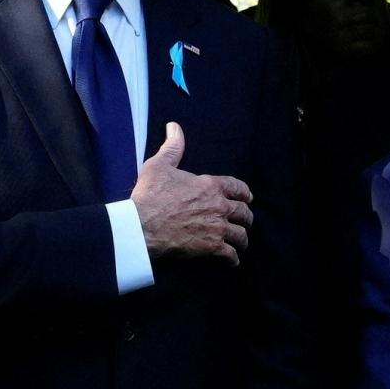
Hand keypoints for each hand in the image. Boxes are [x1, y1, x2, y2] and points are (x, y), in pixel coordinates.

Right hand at [132, 123, 254, 263]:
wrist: (142, 226)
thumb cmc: (149, 195)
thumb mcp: (159, 165)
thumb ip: (172, 147)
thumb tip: (174, 127)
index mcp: (211, 185)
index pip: (238, 187)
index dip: (245, 193)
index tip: (247, 198)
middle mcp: (219, 206)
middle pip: (244, 212)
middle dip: (245, 217)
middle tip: (244, 221)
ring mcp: (217, 228)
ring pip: (241, 235)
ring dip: (242, 238)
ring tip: (240, 242)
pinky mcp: (212, 247)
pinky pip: (230, 255)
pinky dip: (233, 258)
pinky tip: (232, 261)